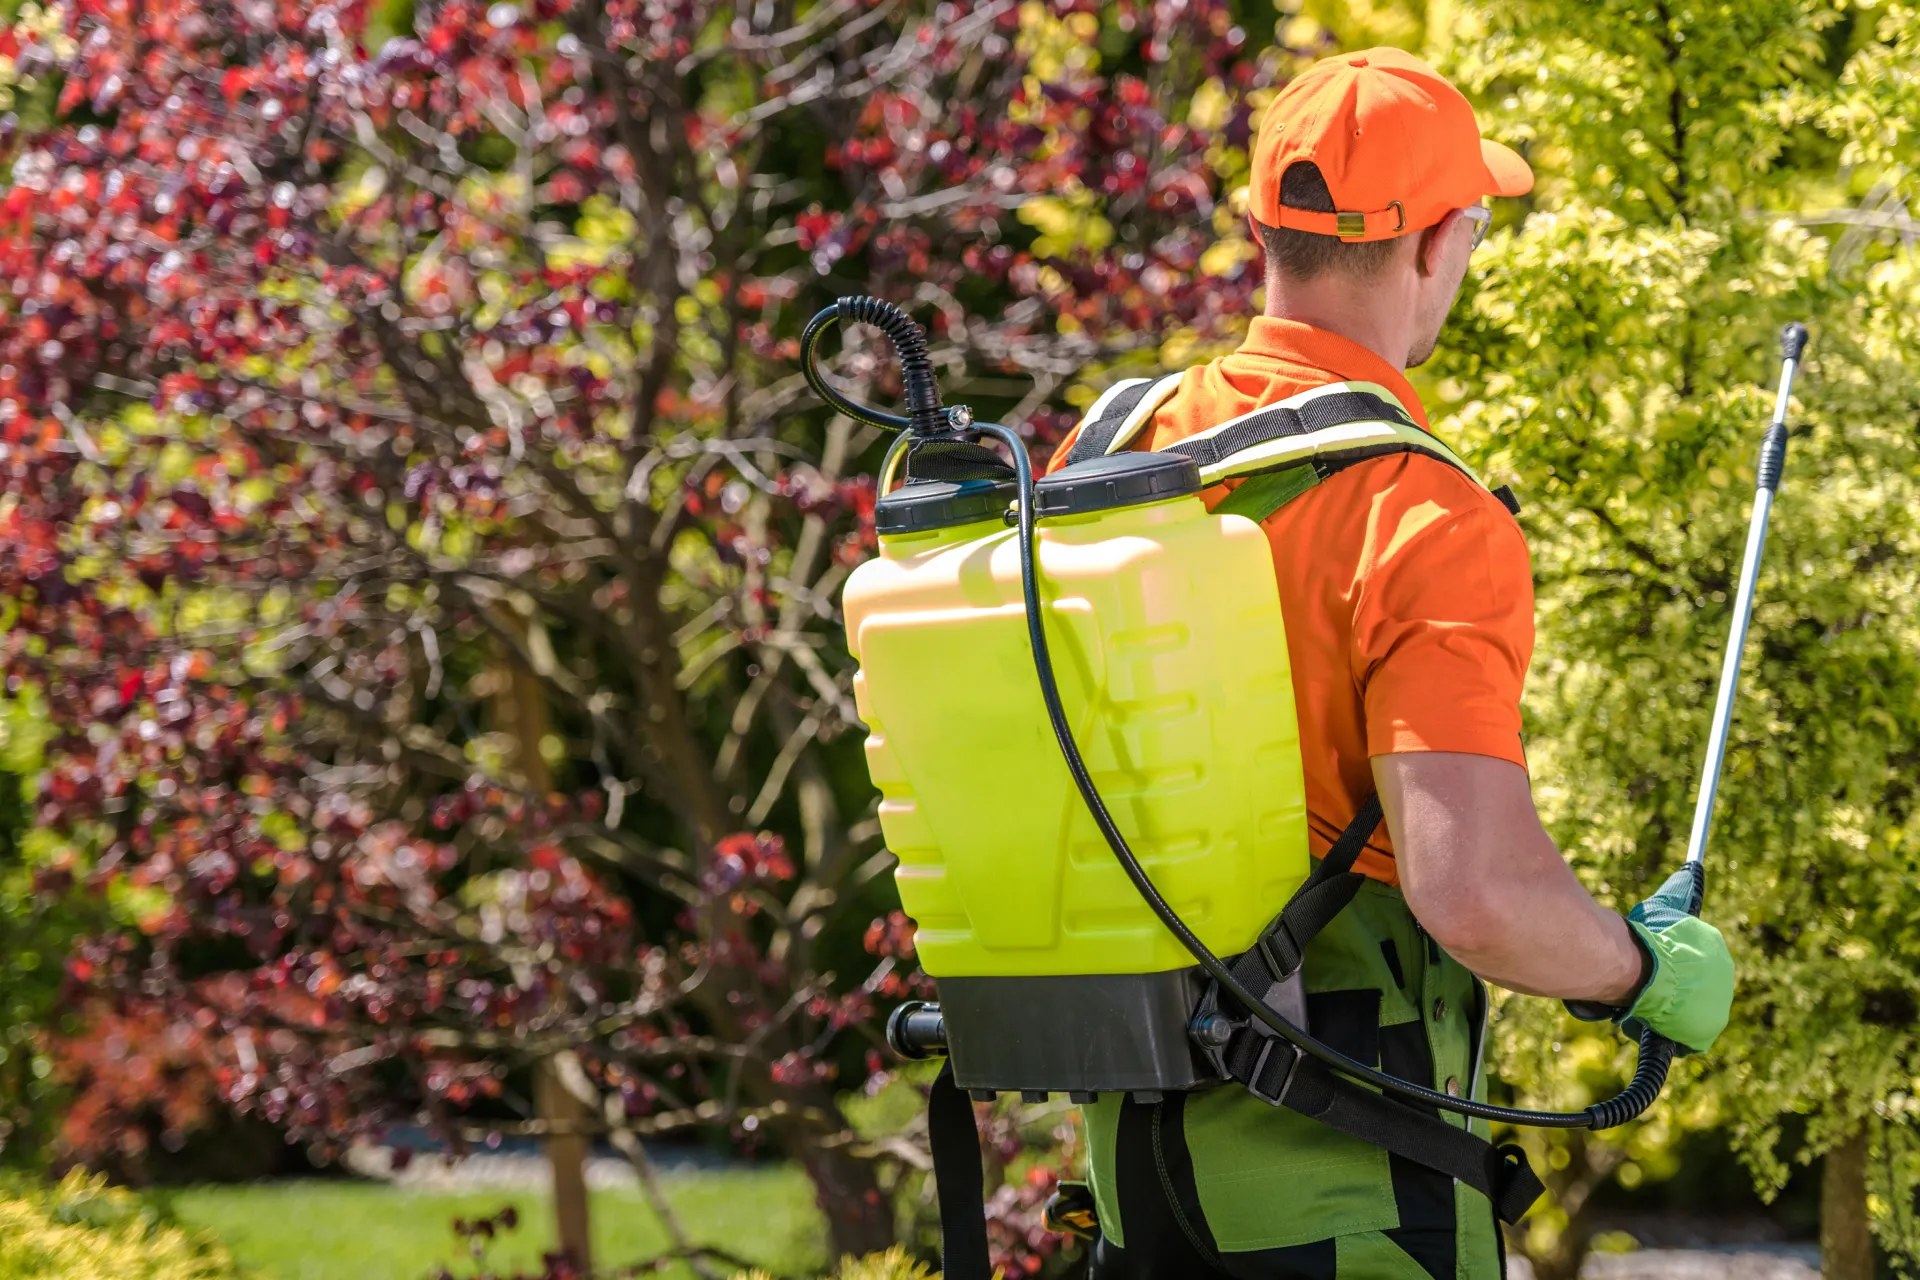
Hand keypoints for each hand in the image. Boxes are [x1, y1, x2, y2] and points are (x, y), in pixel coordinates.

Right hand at [1567, 868, 1733, 1053]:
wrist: (1644, 970)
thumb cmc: (1649, 938)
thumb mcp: (1665, 908)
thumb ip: (1680, 891)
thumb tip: (1693, 868)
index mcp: (1715, 948)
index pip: (1694, 959)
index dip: (1669, 963)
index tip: (1650, 964)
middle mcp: (1724, 976)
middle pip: (1691, 986)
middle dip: (1669, 986)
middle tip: (1643, 984)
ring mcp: (1716, 1005)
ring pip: (1684, 1009)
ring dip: (1666, 1008)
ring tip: (1642, 1001)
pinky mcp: (1704, 1031)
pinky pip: (1682, 1035)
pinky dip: (1665, 1030)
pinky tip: (1648, 1020)